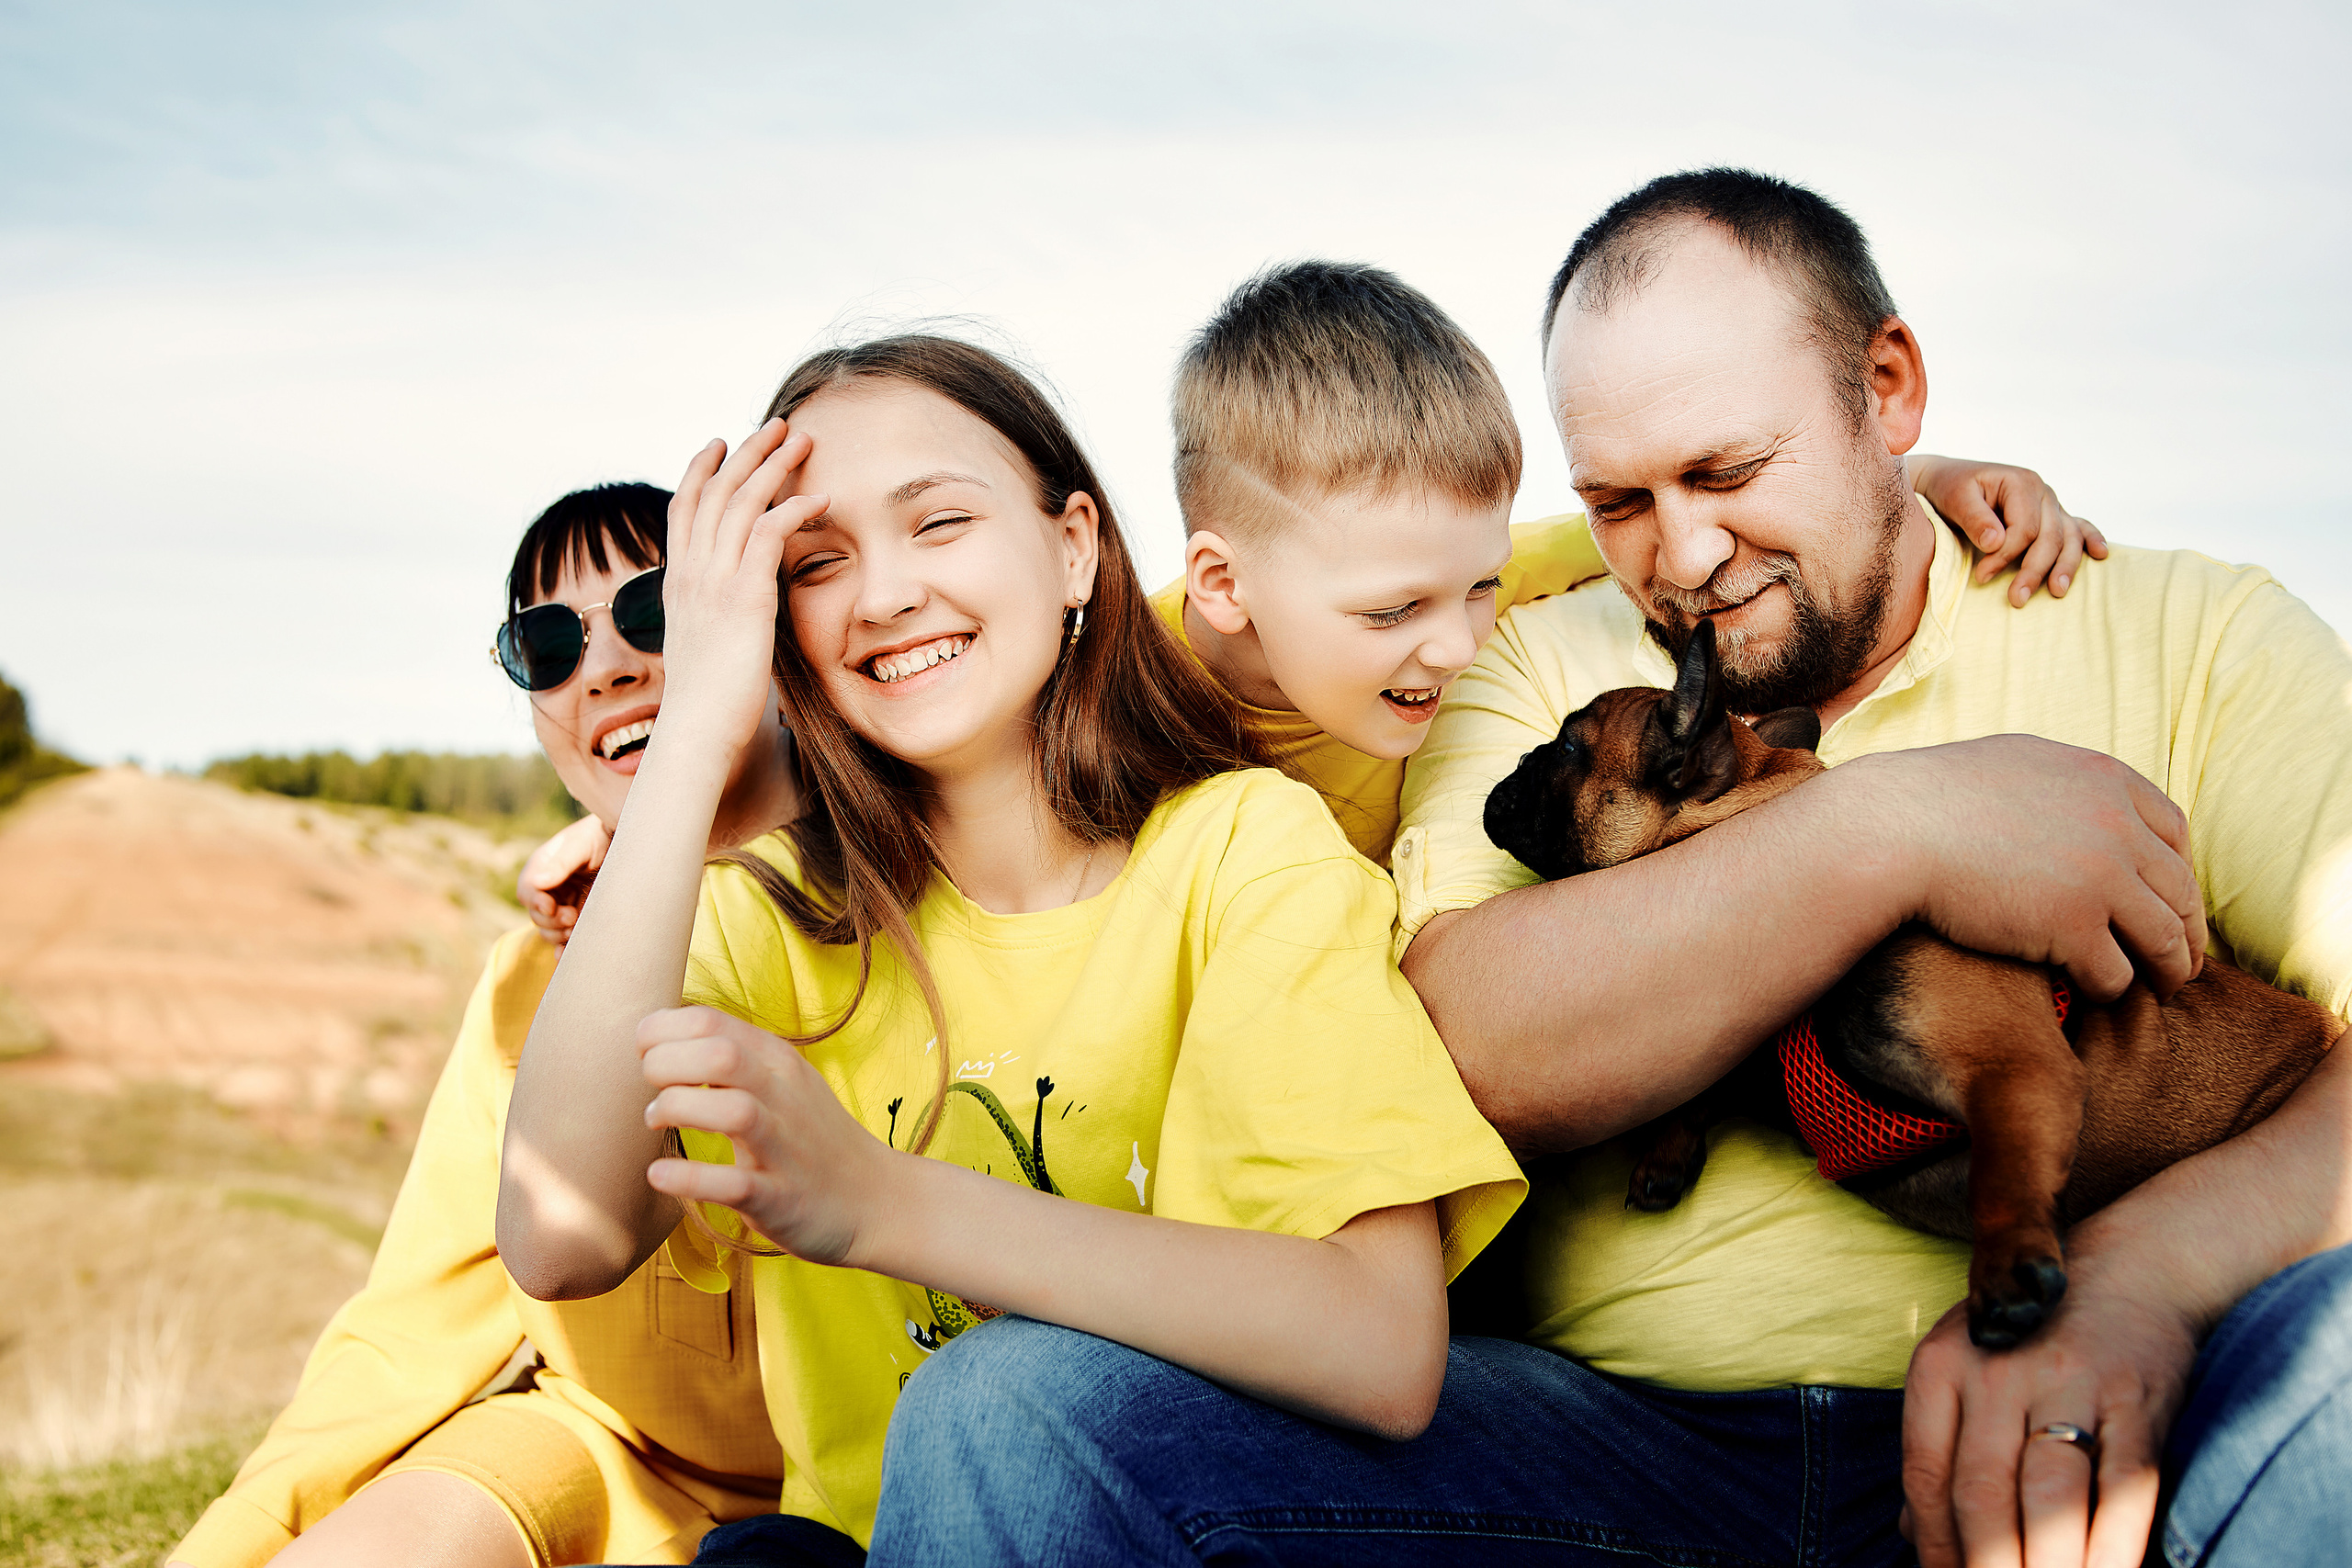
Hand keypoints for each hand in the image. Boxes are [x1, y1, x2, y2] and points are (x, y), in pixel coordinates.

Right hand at [517, 815, 611, 945]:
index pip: (528, 891)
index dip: (535, 901)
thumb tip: (538, 882)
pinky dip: (564, 949)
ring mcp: (563, 904)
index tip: (550, 907)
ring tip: (577, 926)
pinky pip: (565, 939)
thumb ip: (561, 863)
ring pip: (549, 930)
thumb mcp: (581, 845)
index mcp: (543, 868)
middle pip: (537, 915)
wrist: (627, 841)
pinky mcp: (579, 917)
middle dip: (552, 921)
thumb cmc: (601, 835)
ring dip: (559, 934)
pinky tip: (566, 957)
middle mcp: (549, 889)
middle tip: (572, 917)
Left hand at [637, 1006, 895, 1266]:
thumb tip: (665, 1040)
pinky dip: (688, 1178)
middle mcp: (783, 1095)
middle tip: (650, 1087)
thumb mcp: (782, 1083)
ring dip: (678, 1109)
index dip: (661, 1030)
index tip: (644, 1052)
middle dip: (664, 1063)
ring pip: (732, 1110)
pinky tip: (659, 1174)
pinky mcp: (780, 1197)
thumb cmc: (812, 1140)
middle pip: (718, 1054)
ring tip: (656, 1119)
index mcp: (777, 1060)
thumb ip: (733, 1057)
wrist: (877, 1201)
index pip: (710, 1020)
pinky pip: (733, 1183)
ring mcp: (784, 1147)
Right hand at [657, 421, 827, 762]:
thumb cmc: (709, 706)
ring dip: (773, 465)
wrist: (696, 734)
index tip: (720, 443)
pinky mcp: (744, 598)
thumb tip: (740, 620)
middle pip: (714, 491)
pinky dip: (792, 508)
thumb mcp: (708, 649)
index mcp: (679, 583)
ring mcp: (714, 583)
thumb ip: (721, 621)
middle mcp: (691, 574)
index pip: (685, 509)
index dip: (701, 471)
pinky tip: (818, 497)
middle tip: (776, 425)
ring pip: (741, 502)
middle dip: (746, 452)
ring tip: (801, 439)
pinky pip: (768, 534)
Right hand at [1848, 737, 2206, 1000]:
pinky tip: (2094, 993)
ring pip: (2163, 939)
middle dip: (2186, 933)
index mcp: (2105, 780)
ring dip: (2164, 971)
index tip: (2167, 903)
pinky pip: (2116, 973)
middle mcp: (2115, 825)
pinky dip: (2111, 989)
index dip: (2178, 875)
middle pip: (2180, 891)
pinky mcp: (2072, 925)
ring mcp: (2099, 876)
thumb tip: (2081, 799)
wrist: (1889, 829)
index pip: (2174, 833)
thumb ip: (2063, 783)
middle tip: (2177, 963)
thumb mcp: (2015, 762)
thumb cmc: (1932, 798)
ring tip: (2155, 990)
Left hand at [1902, 1284, 2197, 1567]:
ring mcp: (2068, 1385)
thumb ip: (1940, 1450)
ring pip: (2045, 1497)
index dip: (1934, 1547)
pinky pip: (2123, 1487)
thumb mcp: (1968, 1371)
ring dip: (2044, 1564)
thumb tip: (1910, 1534)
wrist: (2131, 1269)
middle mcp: (1996, 1372)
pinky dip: (2112, 1544)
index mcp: (1942, 1366)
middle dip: (1986, 1565)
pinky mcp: (2136, 1400)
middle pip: (1980, 1495)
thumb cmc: (2035, 1338)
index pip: (1926, 1477)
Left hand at [1911, 455, 2109, 605]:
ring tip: (2057, 592)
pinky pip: (2079, 527)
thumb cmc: (1951, 489)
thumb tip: (1996, 542)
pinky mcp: (2052, 515)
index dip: (2006, 555)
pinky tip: (2100, 555)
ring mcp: (2051, 504)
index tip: (1982, 576)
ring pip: (2069, 537)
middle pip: (2050, 536)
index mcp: (2021, 483)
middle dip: (2034, 570)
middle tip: (2016, 599)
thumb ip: (1975, 518)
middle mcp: (2043, 492)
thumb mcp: (1956, 498)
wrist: (1951, 480)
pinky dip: (2091, 540)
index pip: (2025, 528)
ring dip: (2066, 566)